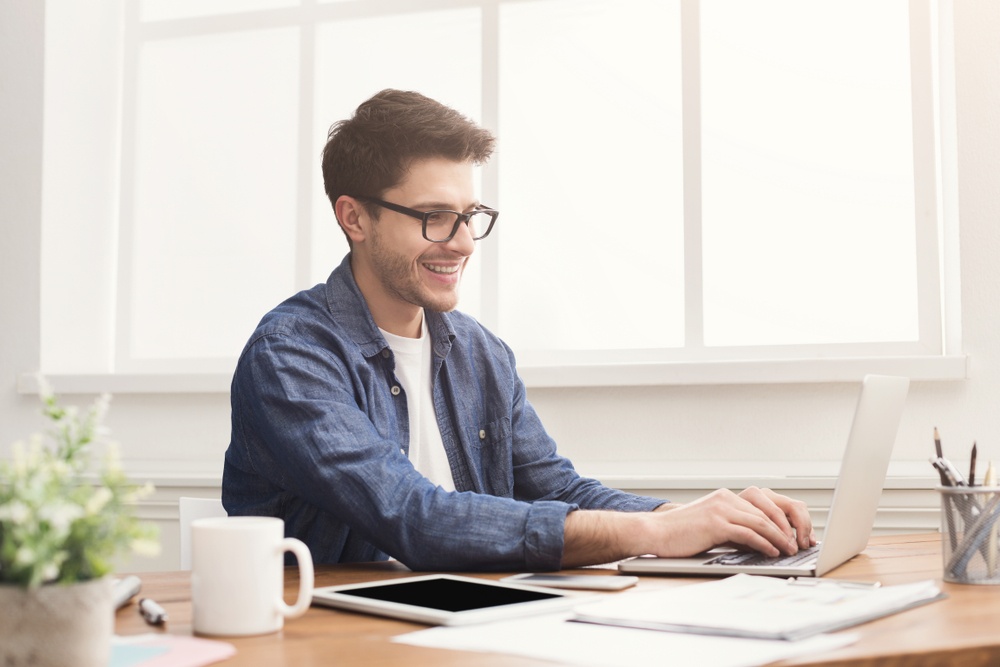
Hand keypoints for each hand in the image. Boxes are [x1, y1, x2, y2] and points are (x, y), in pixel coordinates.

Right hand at [561, 487, 814, 567]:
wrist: (655, 533)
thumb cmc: (680, 534)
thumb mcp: (711, 526)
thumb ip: (734, 528)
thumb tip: (760, 542)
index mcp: (725, 497)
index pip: (763, 505)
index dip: (782, 520)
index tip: (795, 533)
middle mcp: (725, 498)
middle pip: (766, 511)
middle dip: (787, 528)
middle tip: (800, 542)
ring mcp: (720, 509)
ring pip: (760, 521)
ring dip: (780, 537)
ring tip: (792, 549)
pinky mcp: (716, 523)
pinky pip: (748, 533)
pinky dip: (764, 543)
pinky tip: (773, 551)